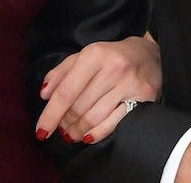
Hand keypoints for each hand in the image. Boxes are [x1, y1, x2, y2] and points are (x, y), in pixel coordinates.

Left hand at [36, 35, 160, 144]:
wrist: (149, 54)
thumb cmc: (110, 57)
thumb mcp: (84, 56)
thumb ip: (61, 73)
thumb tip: (44, 95)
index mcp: (94, 55)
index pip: (66, 91)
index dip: (51, 114)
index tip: (40, 131)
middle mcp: (113, 68)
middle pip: (79, 107)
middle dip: (65, 122)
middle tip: (61, 128)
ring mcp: (129, 84)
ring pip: (94, 117)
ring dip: (77, 130)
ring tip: (71, 133)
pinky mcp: (144, 97)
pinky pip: (114, 123)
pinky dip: (96, 134)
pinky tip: (86, 136)